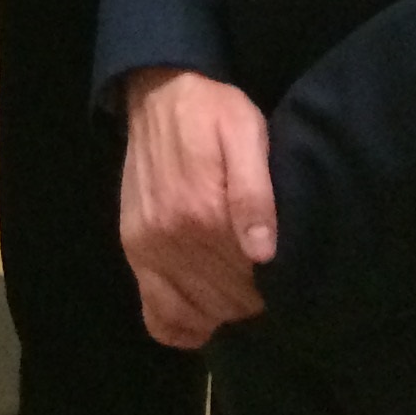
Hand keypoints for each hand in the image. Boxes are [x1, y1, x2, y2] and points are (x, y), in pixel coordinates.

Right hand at [120, 68, 275, 348]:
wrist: (159, 92)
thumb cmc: (213, 112)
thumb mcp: (246, 133)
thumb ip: (254, 192)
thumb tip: (262, 253)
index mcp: (201, 212)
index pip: (248, 283)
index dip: (272, 285)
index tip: (283, 269)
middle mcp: (167, 237)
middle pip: (223, 302)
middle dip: (250, 298)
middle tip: (264, 276)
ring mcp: (144, 247)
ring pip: (192, 313)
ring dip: (221, 310)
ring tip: (237, 285)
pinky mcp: (132, 249)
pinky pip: (156, 314)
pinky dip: (182, 322)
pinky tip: (202, 309)